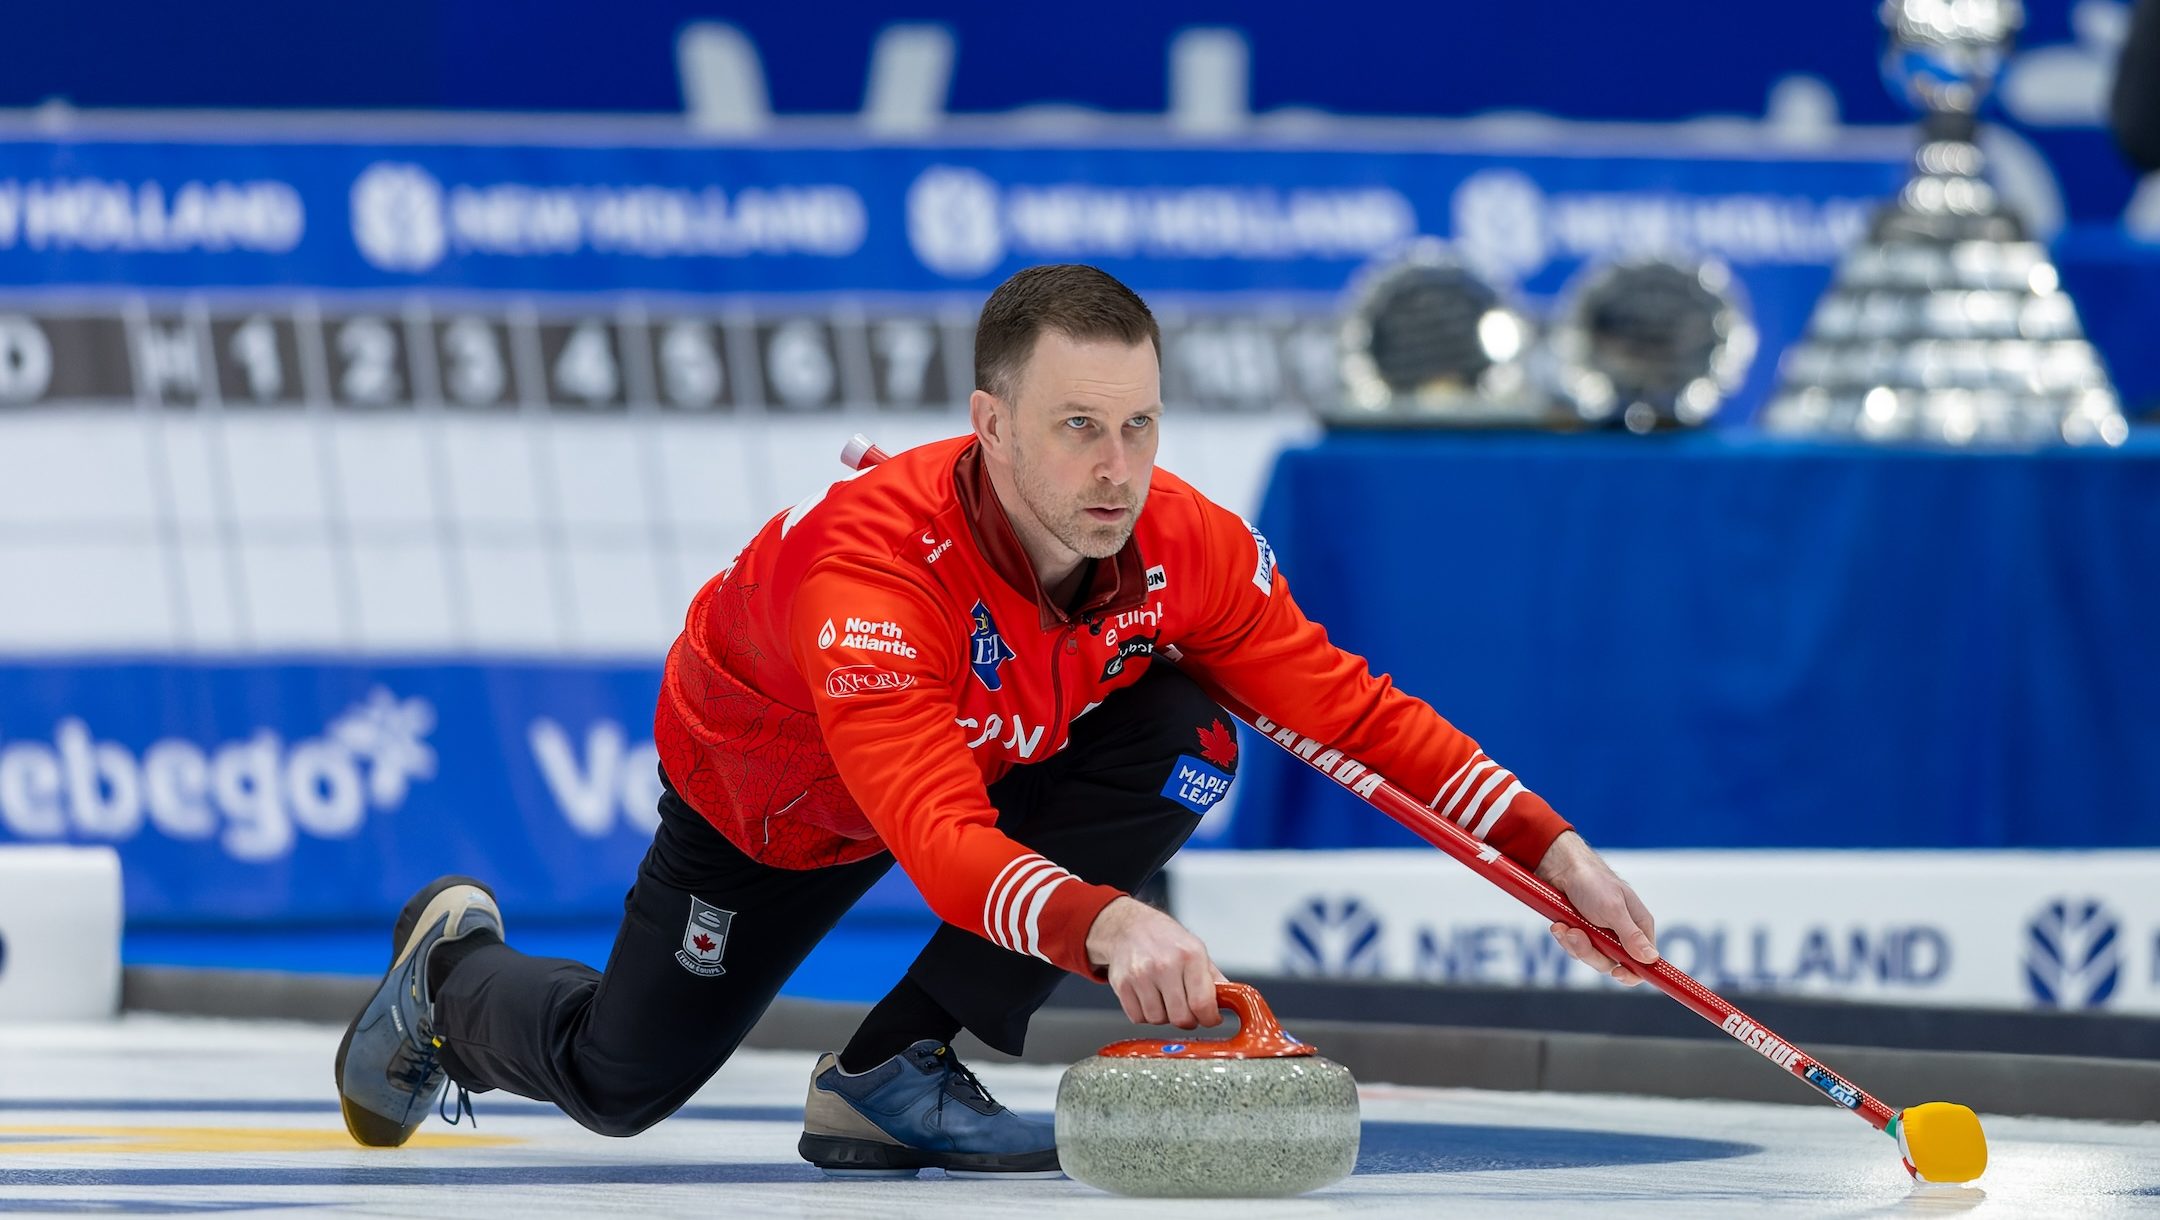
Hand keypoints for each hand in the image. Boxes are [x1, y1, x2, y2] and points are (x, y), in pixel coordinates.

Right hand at [1085, 896, 1224, 1029]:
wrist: (1128, 927)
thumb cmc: (1164, 939)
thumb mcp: (1195, 949)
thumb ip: (1213, 978)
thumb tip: (1232, 1000)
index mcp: (1189, 955)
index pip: (1202, 1003)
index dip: (1209, 1018)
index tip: (1210, 1018)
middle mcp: (1165, 964)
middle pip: (1181, 1018)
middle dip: (1188, 1019)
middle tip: (1188, 1010)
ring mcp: (1141, 975)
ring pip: (1158, 1020)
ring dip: (1164, 1016)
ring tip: (1165, 998)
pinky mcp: (1122, 984)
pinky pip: (1138, 1018)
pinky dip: (1145, 1014)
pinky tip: (1149, 998)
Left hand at [1533, 831, 1658, 984]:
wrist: (1560, 867)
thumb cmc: (1592, 882)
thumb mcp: (1613, 909)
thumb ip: (1630, 935)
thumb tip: (1652, 959)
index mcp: (1639, 926)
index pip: (1645, 962)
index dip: (1633, 973)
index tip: (1617, 973)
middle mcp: (1622, 933)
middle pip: (1613, 964)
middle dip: (1591, 953)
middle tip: (1577, 935)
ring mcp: (1601, 934)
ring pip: (1590, 956)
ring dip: (1575, 944)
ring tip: (1565, 927)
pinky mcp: (1582, 932)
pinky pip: (1574, 948)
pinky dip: (1565, 938)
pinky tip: (1558, 925)